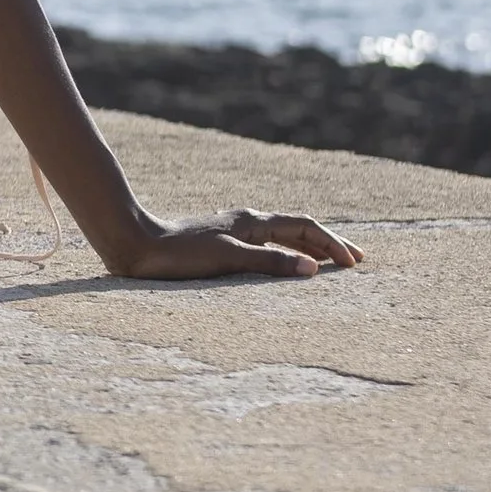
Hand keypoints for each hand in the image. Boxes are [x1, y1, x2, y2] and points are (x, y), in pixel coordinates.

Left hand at [108, 206, 364, 281]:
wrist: (135, 246)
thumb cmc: (179, 254)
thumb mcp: (228, 258)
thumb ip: (270, 262)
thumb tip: (313, 269)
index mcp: (251, 221)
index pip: (303, 226)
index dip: (331, 243)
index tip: (353, 263)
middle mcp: (245, 222)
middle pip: (297, 229)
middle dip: (327, 244)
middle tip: (355, 261)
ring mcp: (233, 232)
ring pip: (281, 237)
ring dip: (308, 249)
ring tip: (329, 265)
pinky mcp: (220, 245)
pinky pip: (265, 247)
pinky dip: (285, 255)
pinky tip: (284, 267)